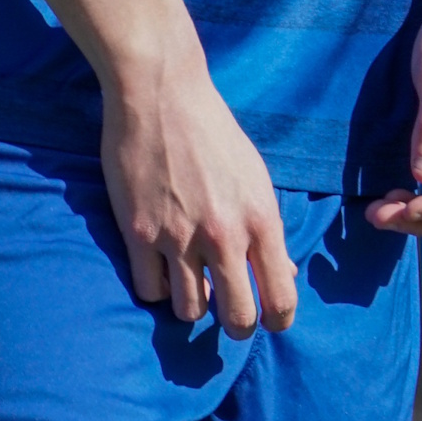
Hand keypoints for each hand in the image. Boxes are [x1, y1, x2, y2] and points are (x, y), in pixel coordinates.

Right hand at [95, 57, 297, 334]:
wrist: (162, 94)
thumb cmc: (214, 134)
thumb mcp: (255, 178)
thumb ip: (269, 230)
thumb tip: (284, 273)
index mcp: (261, 220)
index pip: (280, 299)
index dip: (277, 320)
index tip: (269, 320)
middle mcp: (224, 235)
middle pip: (236, 318)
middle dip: (237, 326)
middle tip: (229, 314)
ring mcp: (178, 237)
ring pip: (189, 312)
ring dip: (192, 304)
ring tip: (191, 284)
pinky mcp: (138, 232)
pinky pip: (148, 291)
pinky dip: (156, 287)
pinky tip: (161, 268)